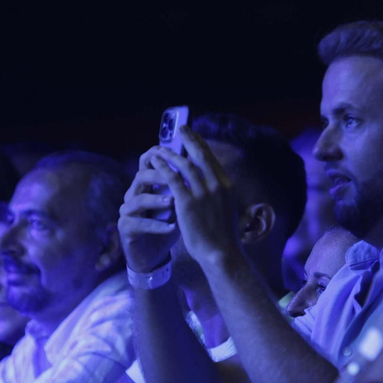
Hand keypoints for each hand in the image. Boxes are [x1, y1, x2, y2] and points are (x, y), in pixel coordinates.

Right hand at [118, 153, 181, 273]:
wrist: (154, 255)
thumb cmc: (168, 225)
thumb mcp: (179, 204)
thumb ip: (185, 186)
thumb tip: (203, 166)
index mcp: (146, 184)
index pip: (148, 162)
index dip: (158, 154)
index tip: (175, 152)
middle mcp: (134, 193)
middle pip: (141, 176)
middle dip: (160, 175)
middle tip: (177, 177)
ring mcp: (128, 211)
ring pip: (138, 199)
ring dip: (157, 200)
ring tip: (173, 202)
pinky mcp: (126, 228)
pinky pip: (140, 224)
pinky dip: (157, 225)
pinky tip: (171, 227)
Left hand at [148, 130, 245, 266]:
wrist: (220, 253)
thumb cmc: (223, 237)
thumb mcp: (228, 209)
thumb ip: (220, 195)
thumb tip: (215, 186)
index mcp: (226, 185)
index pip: (211, 159)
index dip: (200, 145)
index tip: (193, 137)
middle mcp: (215, 184)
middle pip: (199, 155)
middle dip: (188, 140)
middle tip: (180, 129)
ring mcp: (201, 192)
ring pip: (183, 164)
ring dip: (170, 153)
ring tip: (160, 148)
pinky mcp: (186, 201)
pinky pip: (171, 177)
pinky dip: (162, 166)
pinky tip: (155, 162)